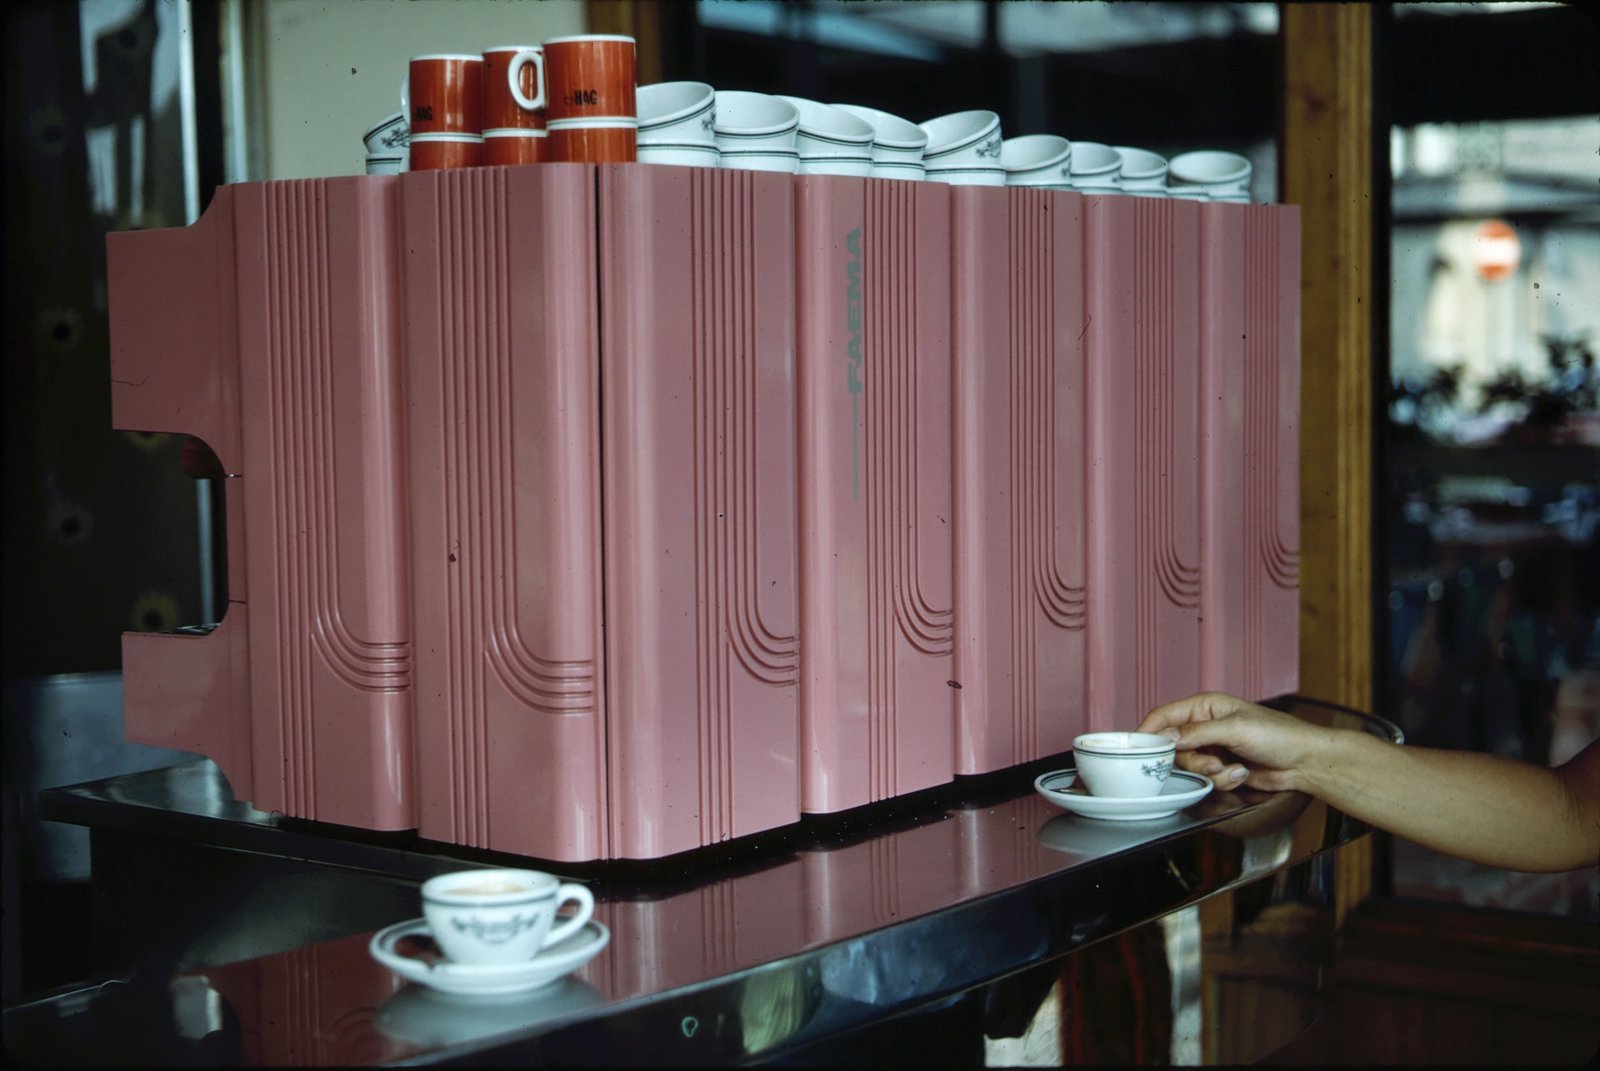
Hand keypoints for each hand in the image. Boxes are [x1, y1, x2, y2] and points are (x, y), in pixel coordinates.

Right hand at [1136, 692, 1327, 791]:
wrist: (1305, 762)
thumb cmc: (1279, 735)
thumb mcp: (1234, 728)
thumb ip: (1196, 732)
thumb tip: (1166, 737)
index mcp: (1206, 706)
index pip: (1165, 716)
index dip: (1148, 731)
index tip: (1137, 747)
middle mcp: (1205, 726)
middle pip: (1174, 748)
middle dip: (1193, 761)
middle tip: (1213, 764)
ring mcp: (1213, 748)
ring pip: (1190, 767)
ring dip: (1211, 773)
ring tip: (1234, 769)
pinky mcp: (1221, 768)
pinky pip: (1206, 779)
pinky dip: (1223, 780)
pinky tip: (1241, 774)